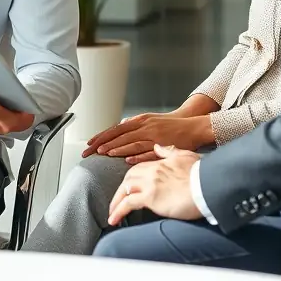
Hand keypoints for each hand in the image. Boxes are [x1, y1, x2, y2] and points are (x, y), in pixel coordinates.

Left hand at [83, 113, 211, 161]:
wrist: (191, 125)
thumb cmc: (169, 125)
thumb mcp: (149, 121)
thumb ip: (134, 125)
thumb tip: (119, 126)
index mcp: (140, 120)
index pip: (116, 128)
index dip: (101, 136)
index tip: (89, 144)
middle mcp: (145, 126)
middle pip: (120, 135)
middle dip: (103, 143)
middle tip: (89, 152)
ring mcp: (154, 136)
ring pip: (132, 142)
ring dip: (117, 148)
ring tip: (104, 153)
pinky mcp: (164, 145)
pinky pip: (148, 152)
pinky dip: (137, 156)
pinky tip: (127, 160)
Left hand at [107, 145, 202, 226]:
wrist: (208, 185)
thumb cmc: (203, 174)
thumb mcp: (186, 156)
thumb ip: (170, 152)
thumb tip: (159, 147)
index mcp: (160, 163)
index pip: (139, 168)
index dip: (131, 178)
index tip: (128, 187)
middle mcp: (152, 171)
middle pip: (128, 178)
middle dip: (120, 190)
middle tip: (117, 201)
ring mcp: (150, 183)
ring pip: (124, 189)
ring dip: (116, 202)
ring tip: (112, 214)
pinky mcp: (150, 197)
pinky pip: (128, 203)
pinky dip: (118, 211)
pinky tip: (114, 220)